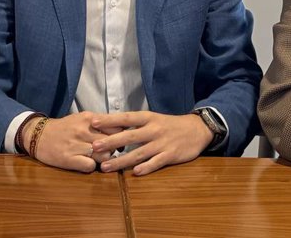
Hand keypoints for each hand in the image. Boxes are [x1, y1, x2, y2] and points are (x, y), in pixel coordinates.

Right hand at [24, 112, 114, 172]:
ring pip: (104, 155)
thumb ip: (100, 123)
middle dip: (114, 148)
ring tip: (98, 158)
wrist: (38, 136)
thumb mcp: (81, 119)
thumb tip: (121, 130)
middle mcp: (83, 130)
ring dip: (104, 159)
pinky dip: (91, 167)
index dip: (120, 135)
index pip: (116, 127)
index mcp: (88, 118)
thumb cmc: (64, 128)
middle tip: (110, 151)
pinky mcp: (69, 159)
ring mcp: (76, 145)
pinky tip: (86, 163)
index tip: (119, 139)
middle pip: (112, 142)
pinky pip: (90, 166)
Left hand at [89, 111, 212, 175]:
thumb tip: (112, 127)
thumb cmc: (170, 125)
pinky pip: (156, 162)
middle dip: (111, 142)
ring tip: (106, 167)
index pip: (126, 118)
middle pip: (129, 136)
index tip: (93, 122)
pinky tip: (135, 173)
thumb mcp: (153, 119)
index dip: (110, 120)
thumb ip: (136, 124)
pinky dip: (146, 167)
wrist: (197, 129)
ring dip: (121, 161)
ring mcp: (162, 143)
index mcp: (148, 118)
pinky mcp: (171, 155)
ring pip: (139, 153)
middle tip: (94, 147)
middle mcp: (153, 130)